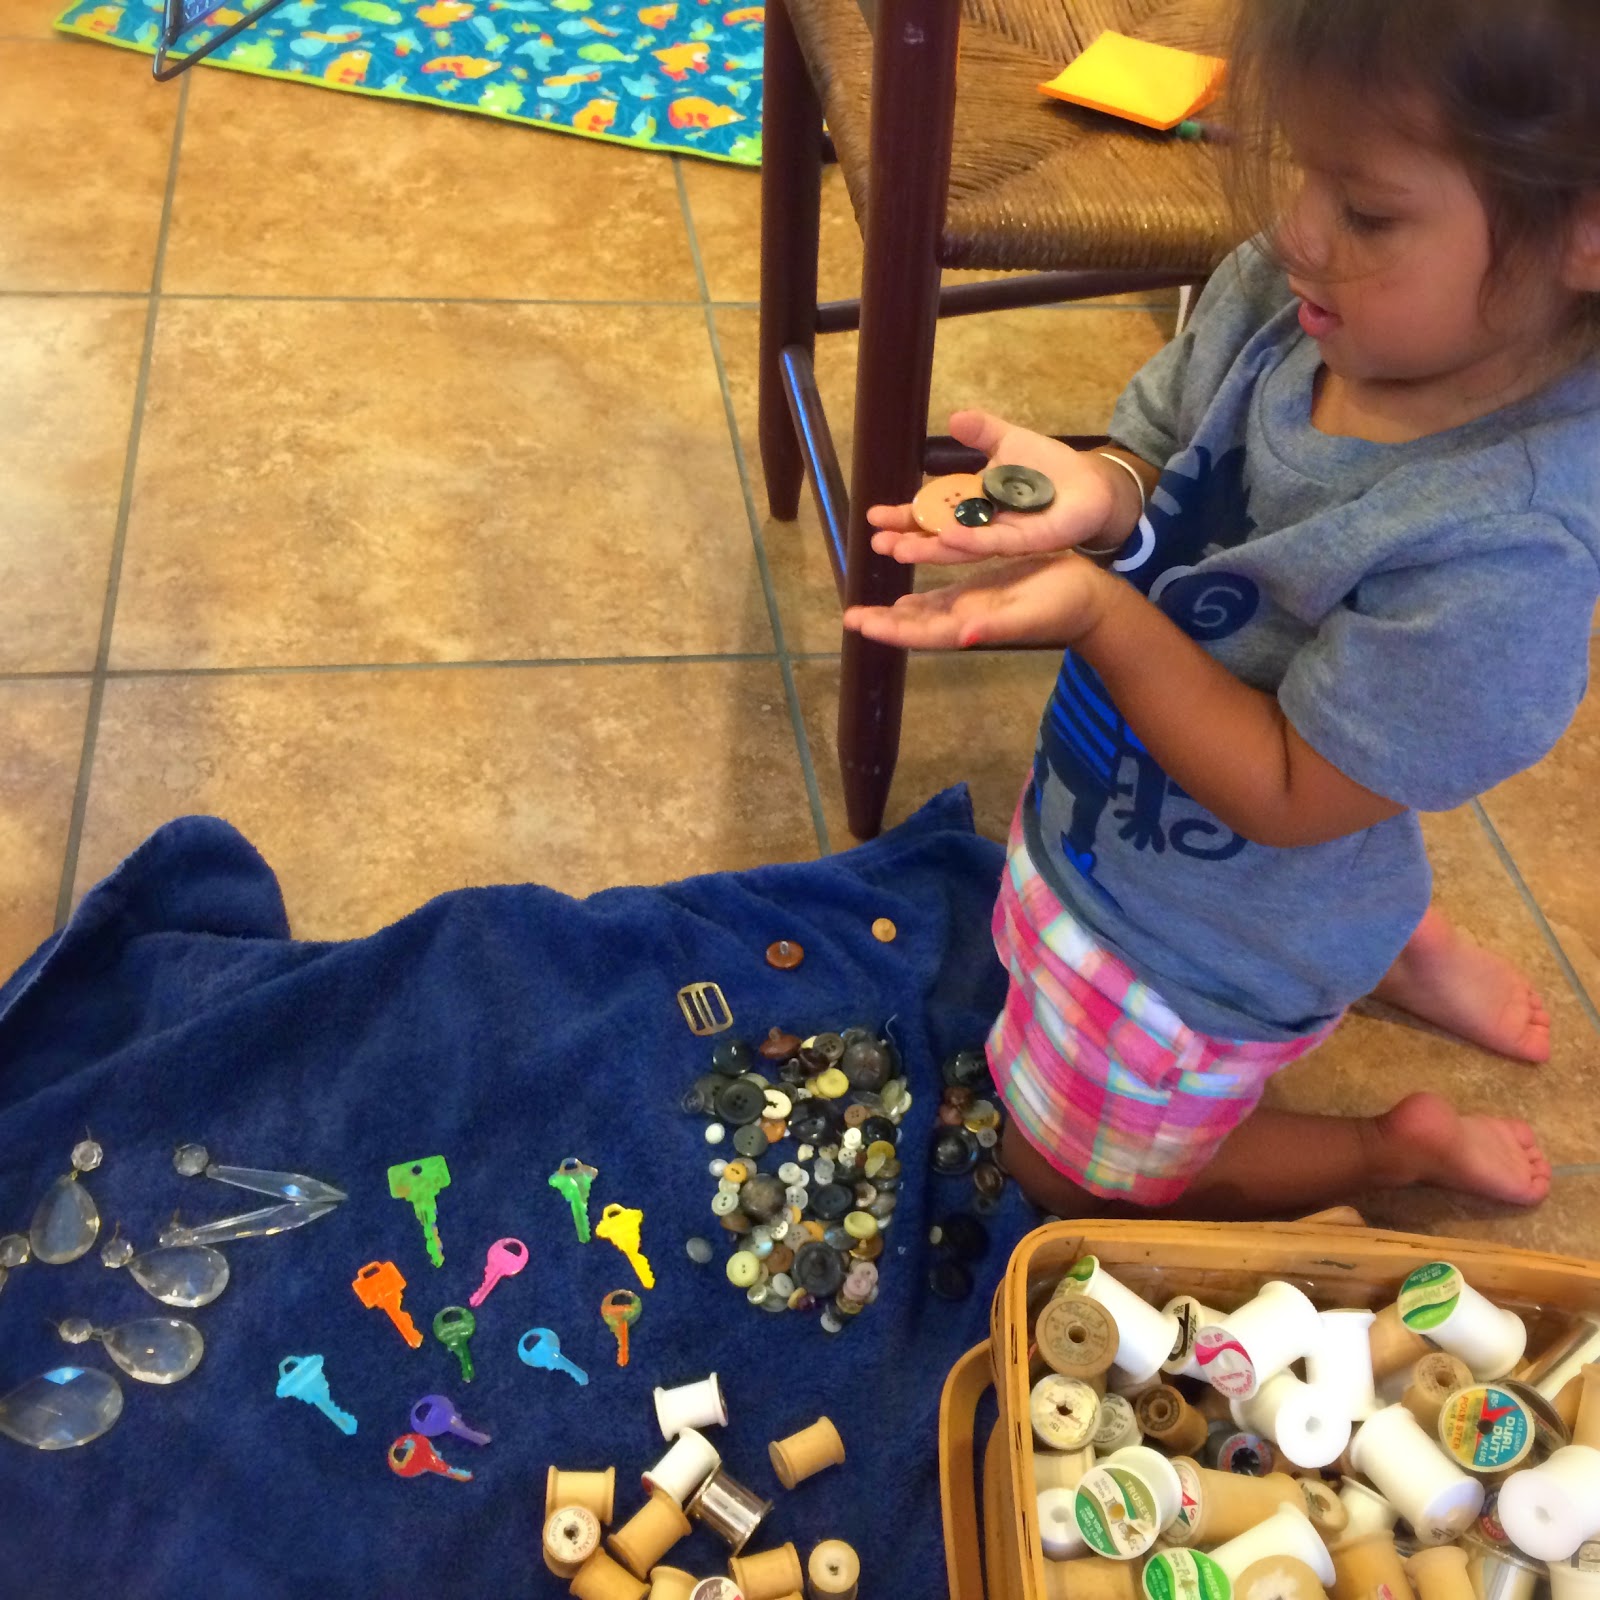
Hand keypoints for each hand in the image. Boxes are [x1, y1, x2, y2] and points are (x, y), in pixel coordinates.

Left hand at [842, 555, 1110, 650]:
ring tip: (865, 608)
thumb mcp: (1029, 614)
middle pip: (916, 624)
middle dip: (883, 621)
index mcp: (972, 626)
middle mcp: (966, 619)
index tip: (859, 623)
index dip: (889, 630)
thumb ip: (994, 627)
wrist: (1091, 600)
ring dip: (896, 612)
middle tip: (850, 616)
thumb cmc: (1063, 607)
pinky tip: (905, 598)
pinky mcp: (984, 590)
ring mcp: (974, 605)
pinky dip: (921, 599)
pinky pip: (944, 596)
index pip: (921, 632)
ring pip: (925, 611)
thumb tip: (961, 637)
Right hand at [867, 410, 1122, 566]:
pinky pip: (997, 542)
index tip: (872, 516)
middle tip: (877, 542)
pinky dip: (972, 540)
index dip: (903, 517)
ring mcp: (1003, 537)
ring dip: (932, 548)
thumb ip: (982, 432)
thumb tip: (954, 418)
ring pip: (962, 546)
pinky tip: (950, 537)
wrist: (1093, 484)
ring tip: (901, 549)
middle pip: (939, 536)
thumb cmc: (1050, 468)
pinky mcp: (1028, 540)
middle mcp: (982, 527)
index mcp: (973, 506)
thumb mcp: (1010, 442)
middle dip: (908, 540)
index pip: (930, 514)